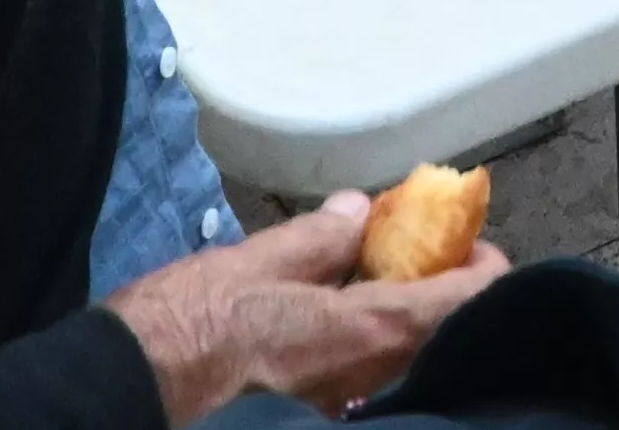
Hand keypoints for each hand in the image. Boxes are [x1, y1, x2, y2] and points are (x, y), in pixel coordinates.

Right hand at [104, 195, 500, 424]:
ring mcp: (340, 403)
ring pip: (400, 355)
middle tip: (409, 248)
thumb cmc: (197, 320)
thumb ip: (321, 235)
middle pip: (437, 332)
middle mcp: (368, 378)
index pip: (465, 303)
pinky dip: (366, 336)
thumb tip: (359, 210)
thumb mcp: (262, 257)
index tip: (465, 239)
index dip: (481, 266)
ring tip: (368, 271)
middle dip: (435, 286)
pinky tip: (331, 310)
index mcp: (369, 332)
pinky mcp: (310, 414)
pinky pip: (362, 373)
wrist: (137, 385)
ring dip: (400, 311)